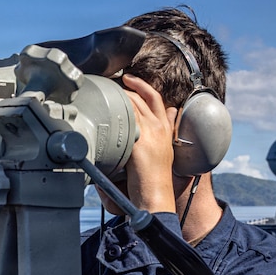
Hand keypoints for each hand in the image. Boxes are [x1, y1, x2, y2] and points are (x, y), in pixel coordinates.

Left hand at [121, 74, 177, 214]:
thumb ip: (166, 129)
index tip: (130, 79)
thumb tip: (170, 111)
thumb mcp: (165, 148)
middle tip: (114, 79)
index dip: (143, 86)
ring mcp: (150, 134)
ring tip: (107, 89)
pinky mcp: (139, 143)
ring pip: (135, 104)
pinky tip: (105, 106)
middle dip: (129, 85)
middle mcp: (159, 128)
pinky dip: (117, 110)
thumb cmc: (155, 178)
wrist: (156, 195)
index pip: (156, 98)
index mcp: (165, 129)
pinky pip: (128, 120)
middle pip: (144, 97)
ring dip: (120, 94)